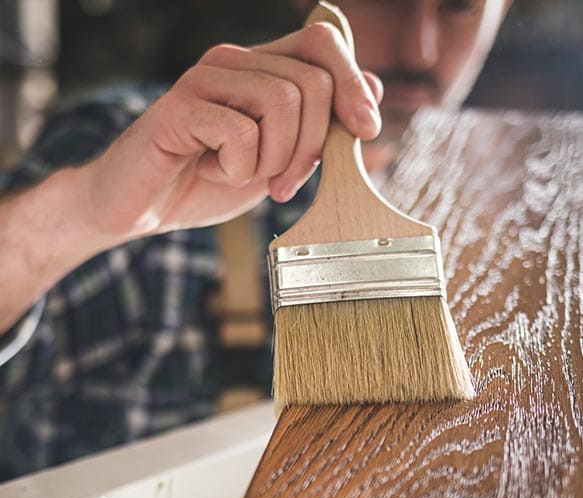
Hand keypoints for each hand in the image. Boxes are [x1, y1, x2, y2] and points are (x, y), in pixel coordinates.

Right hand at [82, 23, 382, 238]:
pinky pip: (240, 134)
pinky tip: (212, 170)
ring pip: (282, 104)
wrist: (144, 206)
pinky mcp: (179, 107)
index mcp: (260, 69)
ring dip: (273, 161)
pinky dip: (237, 170)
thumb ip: (319, 124)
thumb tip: (371, 89)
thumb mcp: (278, 158)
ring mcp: (205, 79)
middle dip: (310, 148)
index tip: (366, 129)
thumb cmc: (209, 180)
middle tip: (284, 184)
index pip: (322, 44)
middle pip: (311, 82)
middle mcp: (234, 62)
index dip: (354, 83)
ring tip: (243, 175)